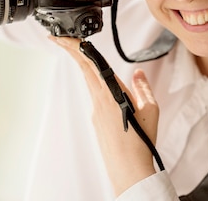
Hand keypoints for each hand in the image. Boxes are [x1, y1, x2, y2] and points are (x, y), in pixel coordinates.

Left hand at [50, 36, 158, 195]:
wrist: (129, 169)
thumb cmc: (141, 142)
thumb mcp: (150, 110)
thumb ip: (143, 87)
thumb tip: (138, 72)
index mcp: (113, 92)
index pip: (92, 63)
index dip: (78, 48)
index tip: (67, 37)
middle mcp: (101, 99)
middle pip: (84, 68)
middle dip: (71, 51)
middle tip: (57, 38)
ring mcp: (96, 110)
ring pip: (88, 81)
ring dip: (81, 64)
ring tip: (74, 49)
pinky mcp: (96, 119)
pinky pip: (94, 95)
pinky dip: (92, 81)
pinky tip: (96, 78)